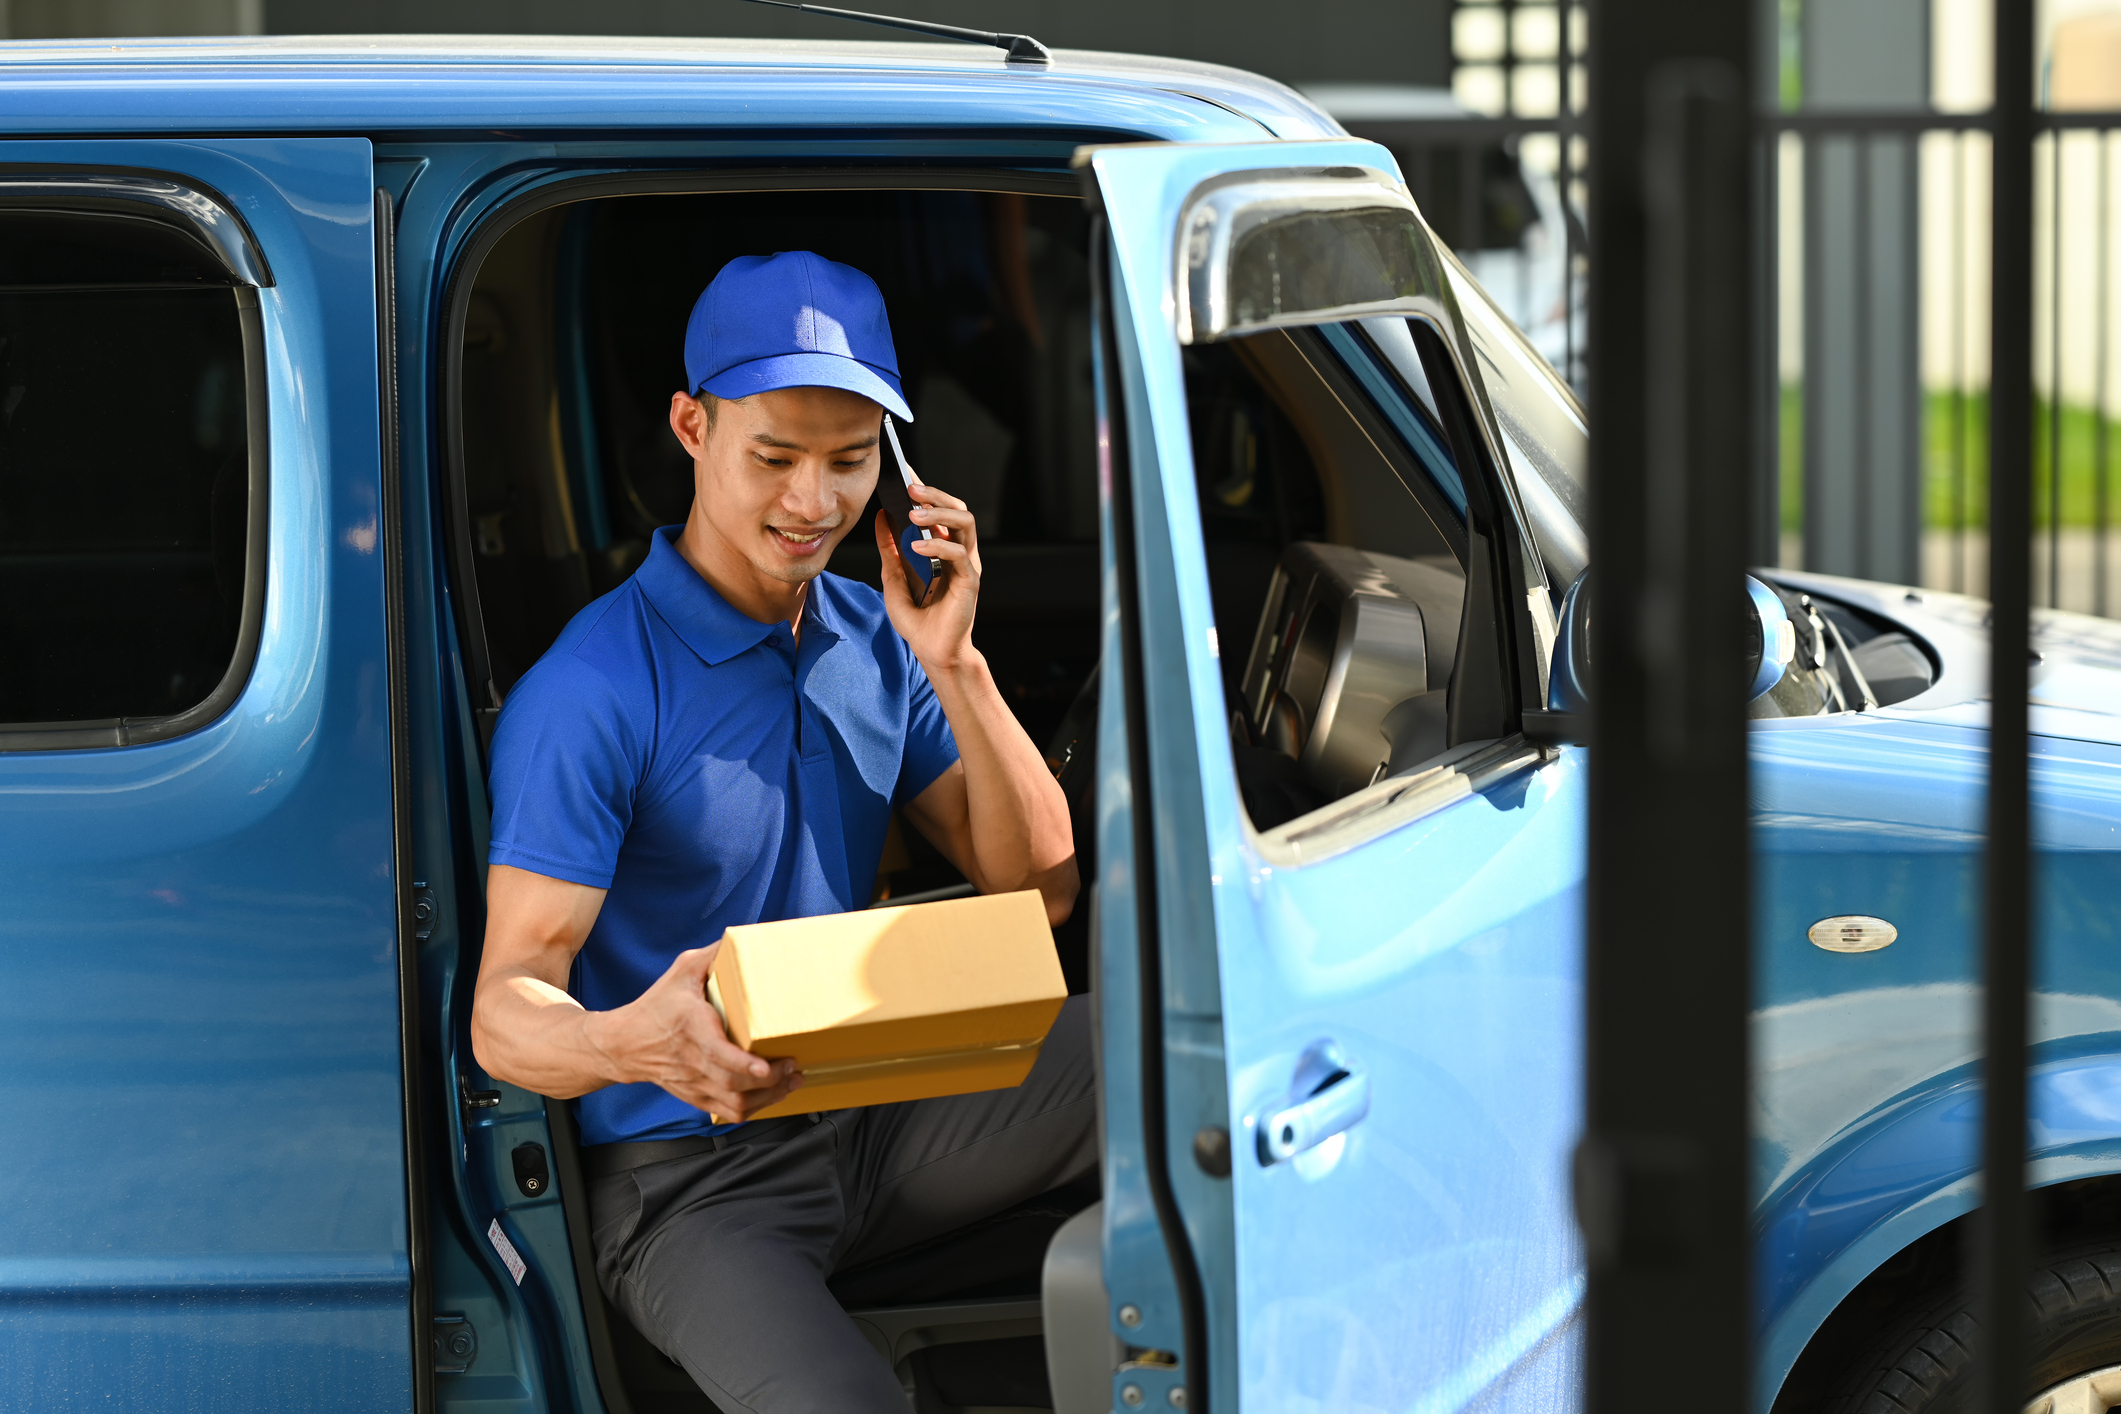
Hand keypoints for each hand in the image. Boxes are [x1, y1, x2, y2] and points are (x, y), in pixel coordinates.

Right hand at [585, 943, 800, 1122]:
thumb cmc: (656, 1006)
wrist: (624, 1044)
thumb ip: (712, 956)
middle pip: (734, 1084)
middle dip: (770, 1081)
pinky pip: (728, 1112)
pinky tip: (772, 1094)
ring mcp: (695, 1083)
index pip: (717, 1054)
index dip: (743, 1065)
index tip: (766, 1067)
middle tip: (794, 1066)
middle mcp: (693, 1061)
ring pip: (735, 1104)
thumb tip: (743, 939)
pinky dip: (754, 1108)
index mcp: (691, 1028)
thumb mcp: (681, 972)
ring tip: (791, 1081)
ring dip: (768, 1097)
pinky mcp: (696, 1097)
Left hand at [874, 484, 981, 673]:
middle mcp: (960, 552)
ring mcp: (967, 565)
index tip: (906, 474)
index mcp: (944, 549)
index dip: (926, 490)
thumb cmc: (917, 620)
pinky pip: (958, 554)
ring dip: (939, 513)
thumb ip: (890, 550)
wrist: (931, 652)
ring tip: (914, 514)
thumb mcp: (893, 579)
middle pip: (958, 509)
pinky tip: (916, 547)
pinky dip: (938, 545)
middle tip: (911, 488)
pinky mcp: (970, 581)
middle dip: (936, 494)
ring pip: (965, 523)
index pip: (940, 510)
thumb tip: (881, 518)